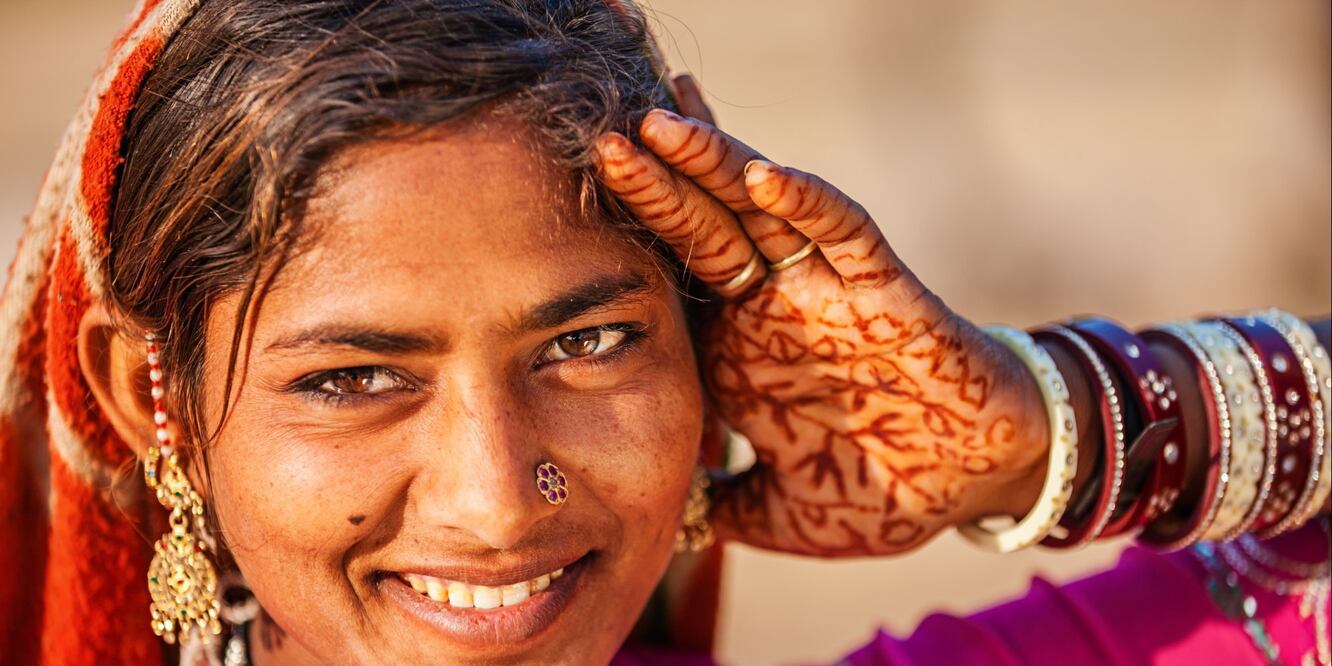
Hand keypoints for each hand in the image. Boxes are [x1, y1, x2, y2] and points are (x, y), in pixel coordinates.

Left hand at [596, 77, 1051, 556]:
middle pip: (700, 229)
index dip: (625, 241)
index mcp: (740, 351)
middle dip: (652, 184)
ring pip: (759, 213)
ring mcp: (824, 291)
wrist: (974, 485)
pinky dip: (805, 204)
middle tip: (597, 135)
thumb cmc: (881, 490)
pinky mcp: (883, 289)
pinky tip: (762, 179)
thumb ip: (717, 512)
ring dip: (713, 167)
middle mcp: (773, 307)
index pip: (670, 279)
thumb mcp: (776, 512)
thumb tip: (658, 530)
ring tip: (658, 125)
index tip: (561, 206)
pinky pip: (842, 234)